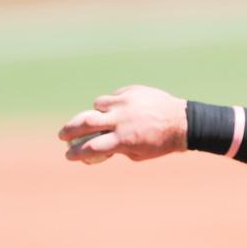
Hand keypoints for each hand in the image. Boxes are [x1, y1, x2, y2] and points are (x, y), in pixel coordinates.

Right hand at [58, 85, 187, 162]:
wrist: (183, 122)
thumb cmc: (161, 143)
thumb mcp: (139, 153)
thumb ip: (117, 148)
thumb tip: (99, 146)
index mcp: (124, 140)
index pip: (91, 147)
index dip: (76, 153)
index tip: (69, 155)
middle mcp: (121, 120)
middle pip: (84, 122)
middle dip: (69, 130)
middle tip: (63, 135)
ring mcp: (124, 103)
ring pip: (98, 106)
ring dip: (97, 114)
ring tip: (106, 120)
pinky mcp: (130, 91)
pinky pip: (113, 97)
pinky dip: (114, 104)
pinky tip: (125, 110)